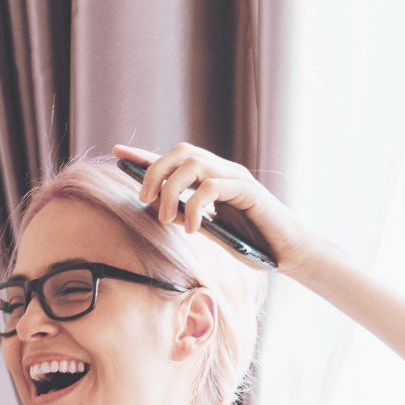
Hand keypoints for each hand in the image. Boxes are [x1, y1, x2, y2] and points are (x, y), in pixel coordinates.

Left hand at [113, 142, 320, 274]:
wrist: (287, 253)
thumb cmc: (250, 243)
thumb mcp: (211, 231)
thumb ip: (188, 216)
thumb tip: (160, 210)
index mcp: (211, 177)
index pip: (173, 159)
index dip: (144, 155)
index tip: (117, 152)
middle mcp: (223, 170)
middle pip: (180, 152)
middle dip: (155, 171)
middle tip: (145, 200)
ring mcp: (236, 177)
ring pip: (193, 163)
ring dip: (171, 190)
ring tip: (166, 218)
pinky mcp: (248, 190)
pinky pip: (212, 187)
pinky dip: (196, 206)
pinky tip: (195, 228)